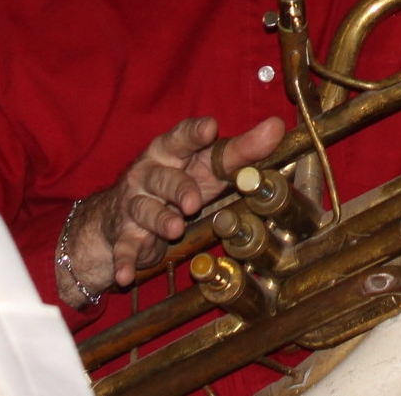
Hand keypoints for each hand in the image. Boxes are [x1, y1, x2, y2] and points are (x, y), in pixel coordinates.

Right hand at [58, 114, 283, 299]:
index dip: (195, 132)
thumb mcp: (209, 166)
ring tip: (175, 228)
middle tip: (193, 201)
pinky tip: (126, 273)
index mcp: (171, 151)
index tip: (210, 127)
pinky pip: (124, 247)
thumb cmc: (179, 181)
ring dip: (159, 220)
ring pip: (145, 209)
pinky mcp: (125, 234)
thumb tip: (277, 127)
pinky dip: (124, 260)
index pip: (182, 136)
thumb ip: (242, 150)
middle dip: (178, 187)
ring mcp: (135, 203)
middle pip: (163, 176)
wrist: (124, 213)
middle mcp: (149, 173)